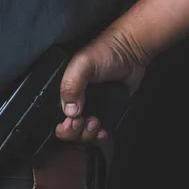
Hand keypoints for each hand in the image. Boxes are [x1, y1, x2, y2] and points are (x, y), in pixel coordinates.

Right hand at [55, 27, 148, 143]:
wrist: (132, 52)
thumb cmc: (106, 52)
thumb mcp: (82, 65)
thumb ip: (71, 85)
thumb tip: (70, 111)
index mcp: (65, 90)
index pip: (56, 116)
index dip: (64, 126)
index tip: (73, 123)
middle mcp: (75, 100)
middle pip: (69, 129)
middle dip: (77, 132)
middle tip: (87, 122)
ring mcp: (91, 107)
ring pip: (83, 133)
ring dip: (88, 135)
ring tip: (96, 123)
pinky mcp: (105, 112)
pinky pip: (98, 131)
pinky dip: (99, 136)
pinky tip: (103, 131)